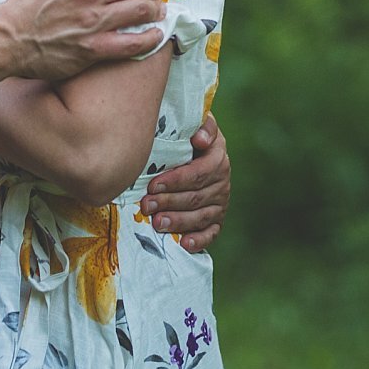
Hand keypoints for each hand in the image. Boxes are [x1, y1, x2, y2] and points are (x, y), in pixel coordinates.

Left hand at [144, 113, 228, 251]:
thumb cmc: (185, 137)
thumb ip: (201, 125)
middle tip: (146, 205)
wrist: (193, 150)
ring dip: (178, 221)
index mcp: (217, 157)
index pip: (199, 172)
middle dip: (169, 202)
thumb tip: (200, 138)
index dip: (176, 180)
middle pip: (196, 196)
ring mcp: (220, 202)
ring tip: (157, 223)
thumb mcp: (192, 124)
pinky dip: (198, 240)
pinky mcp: (216, 219)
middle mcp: (222, 181)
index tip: (153, 185)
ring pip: (200, 216)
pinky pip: (211, 233)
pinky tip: (183, 244)